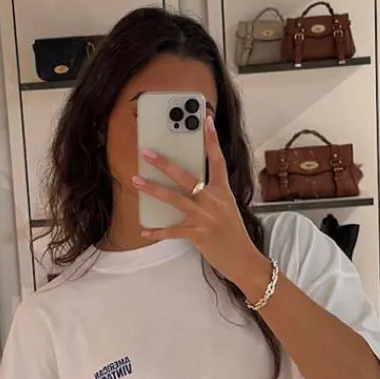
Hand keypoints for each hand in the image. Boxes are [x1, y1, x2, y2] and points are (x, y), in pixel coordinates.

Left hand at [133, 115, 270, 300]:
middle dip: (164, 163)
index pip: (217, 160)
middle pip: (186, 176)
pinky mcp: (197, 234)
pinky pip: (172, 231)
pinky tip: (144, 231)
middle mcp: (213, 200)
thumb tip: (189, 186)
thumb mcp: (226, 208)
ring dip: (153, 189)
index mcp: (223, 191)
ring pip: (174, 199)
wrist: (243, 258)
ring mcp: (204, 216)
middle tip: (147, 151)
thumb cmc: (233, 233)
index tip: (206, 120)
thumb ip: (210, 195)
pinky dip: (158, 231)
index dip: (212, 139)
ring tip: (137, 180)